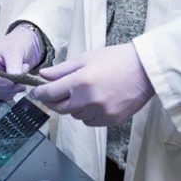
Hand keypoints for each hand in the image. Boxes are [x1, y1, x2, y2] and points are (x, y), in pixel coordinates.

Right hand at [0, 24, 41, 100]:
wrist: (27, 43)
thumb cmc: (18, 42)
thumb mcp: (15, 51)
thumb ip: (14, 66)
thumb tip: (13, 81)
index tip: (13, 82)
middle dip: (9, 85)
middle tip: (23, 77)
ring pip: (0, 92)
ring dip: (14, 88)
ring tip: (24, 73)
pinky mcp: (1, 84)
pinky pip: (6, 94)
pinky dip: (15, 90)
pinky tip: (22, 79)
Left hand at [31, 43, 153, 126]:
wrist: (145, 70)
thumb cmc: (116, 59)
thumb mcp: (86, 58)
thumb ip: (62, 70)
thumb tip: (42, 75)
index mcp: (81, 81)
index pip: (50, 93)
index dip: (40, 93)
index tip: (35, 92)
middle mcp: (89, 100)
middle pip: (60, 108)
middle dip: (53, 102)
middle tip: (53, 94)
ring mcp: (101, 112)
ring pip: (75, 116)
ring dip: (72, 107)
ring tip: (81, 94)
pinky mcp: (111, 120)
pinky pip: (89, 122)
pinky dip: (87, 114)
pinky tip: (93, 102)